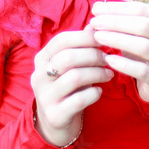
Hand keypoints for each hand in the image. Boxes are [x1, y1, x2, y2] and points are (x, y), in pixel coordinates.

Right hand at [31, 28, 113, 146]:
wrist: (56, 123)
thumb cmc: (68, 88)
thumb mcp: (72, 65)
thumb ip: (82, 46)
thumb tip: (95, 24)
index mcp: (41, 59)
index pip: (62, 40)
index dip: (85, 37)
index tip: (103, 40)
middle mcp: (38, 76)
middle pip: (69, 57)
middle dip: (94, 56)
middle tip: (109, 59)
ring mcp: (44, 97)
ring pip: (75, 77)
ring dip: (97, 73)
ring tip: (109, 74)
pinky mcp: (55, 115)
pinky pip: (79, 100)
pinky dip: (94, 93)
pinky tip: (99, 92)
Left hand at [88, 0, 148, 102]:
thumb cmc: (143, 54)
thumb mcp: (137, 35)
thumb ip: (122, 22)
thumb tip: (97, 9)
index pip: (143, 9)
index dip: (118, 8)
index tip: (96, 9)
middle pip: (144, 25)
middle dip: (116, 22)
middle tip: (95, 23)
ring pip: (144, 46)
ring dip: (118, 40)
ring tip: (98, 37)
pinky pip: (142, 70)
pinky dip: (124, 64)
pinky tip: (109, 59)